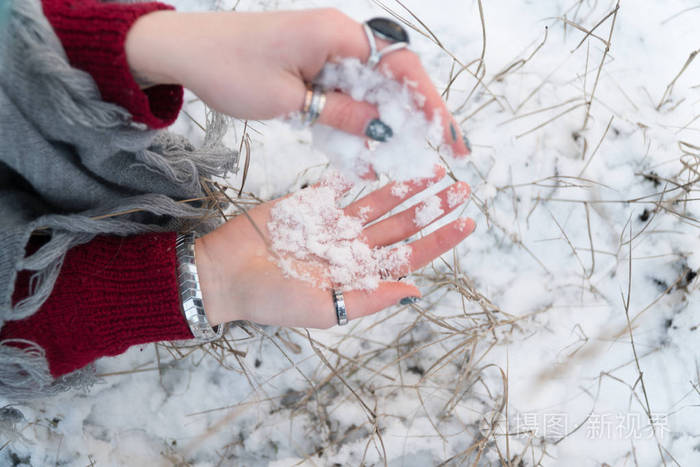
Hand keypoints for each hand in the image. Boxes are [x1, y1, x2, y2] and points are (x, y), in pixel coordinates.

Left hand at [124, 8, 469, 155]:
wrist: (186, 50)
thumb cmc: (229, 67)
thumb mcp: (288, 100)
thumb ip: (340, 113)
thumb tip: (384, 131)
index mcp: (337, 35)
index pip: (400, 66)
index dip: (429, 103)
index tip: (448, 137)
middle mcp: (339, 37)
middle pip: (395, 76)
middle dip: (420, 114)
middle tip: (446, 150)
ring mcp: (327, 49)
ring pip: (373, 87)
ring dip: (391, 120)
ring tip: (413, 155)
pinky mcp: (315, 64)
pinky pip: (348, 91)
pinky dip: (360, 118)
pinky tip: (368, 147)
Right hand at [194, 169, 474, 328]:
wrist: (225, 273)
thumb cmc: (272, 300)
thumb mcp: (325, 309)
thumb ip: (370, 298)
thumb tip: (417, 291)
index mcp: (358, 274)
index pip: (408, 255)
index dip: (438, 240)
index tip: (467, 222)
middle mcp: (351, 247)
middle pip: (401, 224)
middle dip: (431, 207)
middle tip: (461, 186)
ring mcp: (332, 222)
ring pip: (378, 200)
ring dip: (406, 185)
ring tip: (433, 168)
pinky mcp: (310, 201)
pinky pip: (341, 182)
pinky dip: (362, 170)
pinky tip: (388, 155)